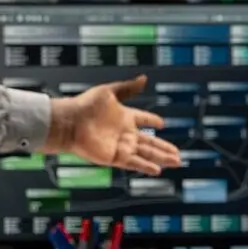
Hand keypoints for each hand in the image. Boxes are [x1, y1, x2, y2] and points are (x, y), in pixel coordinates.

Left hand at [55, 76, 181, 174]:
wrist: (69, 122)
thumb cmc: (85, 105)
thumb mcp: (109, 92)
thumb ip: (128, 88)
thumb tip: (145, 78)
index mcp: (124, 116)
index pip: (143, 118)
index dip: (152, 120)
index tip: (162, 123)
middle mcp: (125, 132)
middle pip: (150, 141)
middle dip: (164, 147)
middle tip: (178, 153)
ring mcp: (121, 146)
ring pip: (146, 153)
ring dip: (161, 158)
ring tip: (177, 162)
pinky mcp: (114, 157)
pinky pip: (134, 163)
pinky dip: (146, 166)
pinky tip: (158, 170)